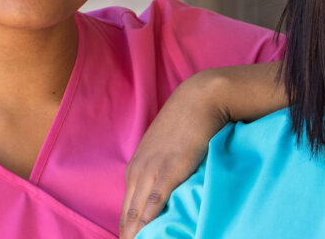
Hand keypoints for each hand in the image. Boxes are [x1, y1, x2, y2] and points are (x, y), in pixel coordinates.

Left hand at [120, 71, 226, 238]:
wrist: (199, 99)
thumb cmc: (185, 124)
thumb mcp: (164, 150)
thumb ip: (159, 171)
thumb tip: (164, 195)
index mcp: (135, 170)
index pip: (126, 210)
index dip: (127, 231)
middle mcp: (138, 172)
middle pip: (127, 215)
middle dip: (128, 235)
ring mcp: (152, 171)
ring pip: (137, 212)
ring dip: (136, 233)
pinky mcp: (169, 170)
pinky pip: (156, 200)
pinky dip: (151, 220)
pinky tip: (147, 233)